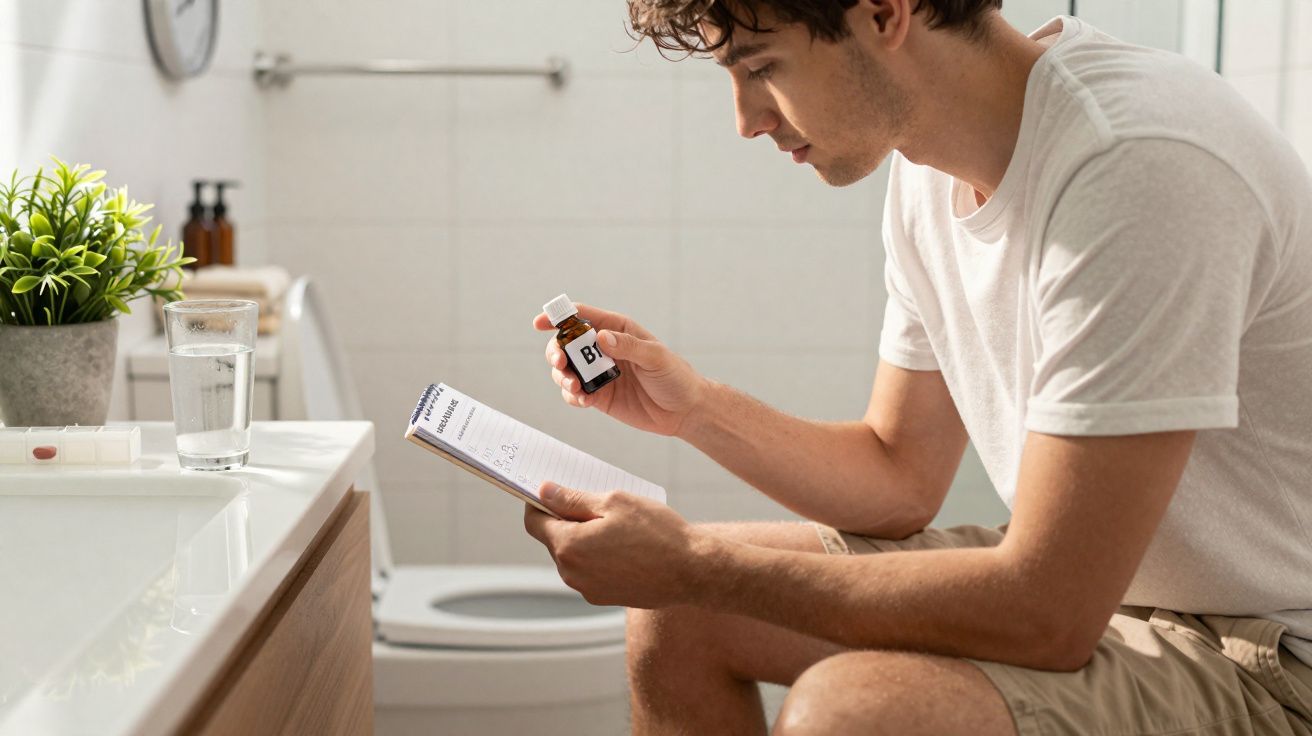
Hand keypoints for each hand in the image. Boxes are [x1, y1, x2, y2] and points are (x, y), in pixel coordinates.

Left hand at [524, 482, 704, 608]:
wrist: (691, 571)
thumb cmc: (657, 533)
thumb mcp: (614, 502)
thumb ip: (573, 499)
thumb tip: (544, 492)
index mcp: (568, 545)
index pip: (533, 521)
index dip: (538, 503)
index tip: (551, 491)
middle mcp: (571, 572)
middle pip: (553, 539)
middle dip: (566, 520)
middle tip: (596, 503)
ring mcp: (586, 588)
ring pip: (572, 555)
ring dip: (583, 539)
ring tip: (616, 526)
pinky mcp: (602, 597)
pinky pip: (588, 571)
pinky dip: (597, 556)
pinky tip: (624, 546)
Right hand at [534, 304, 705, 436]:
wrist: (684, 410)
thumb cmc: (675, 376)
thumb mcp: (656, 357)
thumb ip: (628, 346)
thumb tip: (601, 338)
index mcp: (617, 330)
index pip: (582, 317)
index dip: (559, 316)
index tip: (541, 322)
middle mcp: (603, 349)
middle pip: (566, 344)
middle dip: (556, 352)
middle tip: (560, 363)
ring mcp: (599, 373)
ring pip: (566, 370)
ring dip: (563, 377)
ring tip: (575, 386)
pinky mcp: (599, 395)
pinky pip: (575, 393)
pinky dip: (573, 396)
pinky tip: (584, 400)